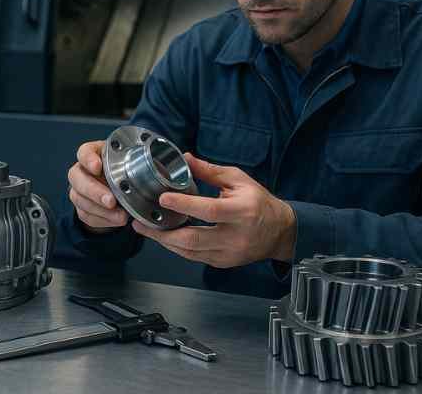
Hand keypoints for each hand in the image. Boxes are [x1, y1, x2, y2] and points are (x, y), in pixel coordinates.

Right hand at [67, 140, 129, 233]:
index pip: (84, 152)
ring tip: (121, 216)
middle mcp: (81, 170)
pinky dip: (102, 220)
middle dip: (94, 191)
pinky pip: (86, 215)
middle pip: (76, 178)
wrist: (122, 188)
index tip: (97, 167)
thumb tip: (151, 167)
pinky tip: (116, 220)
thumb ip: (135, 161)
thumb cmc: (126, 170)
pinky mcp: (81, 207)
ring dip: (100, 210)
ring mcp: (78, 189)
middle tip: (111, 201)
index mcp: (93, 154)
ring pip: (79, 199)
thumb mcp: (131, 160)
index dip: (88, 159)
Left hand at [131, 153, 295, 267]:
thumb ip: (209, 171)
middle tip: (141, 223)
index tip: (163, 199)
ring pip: (190, 252)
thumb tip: (185, 158)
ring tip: (146, 230)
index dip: (184, 205)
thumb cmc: (259, 202)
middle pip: (193, 239)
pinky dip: (177, 247)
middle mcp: (236, 235)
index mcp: (243, 211)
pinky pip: (194, 257)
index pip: (210, 210)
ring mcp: (229, 253)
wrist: (280, 231)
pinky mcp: (223, 262)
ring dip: (165, 242)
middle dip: (163, 233)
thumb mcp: (238, 180)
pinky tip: (165, 237)